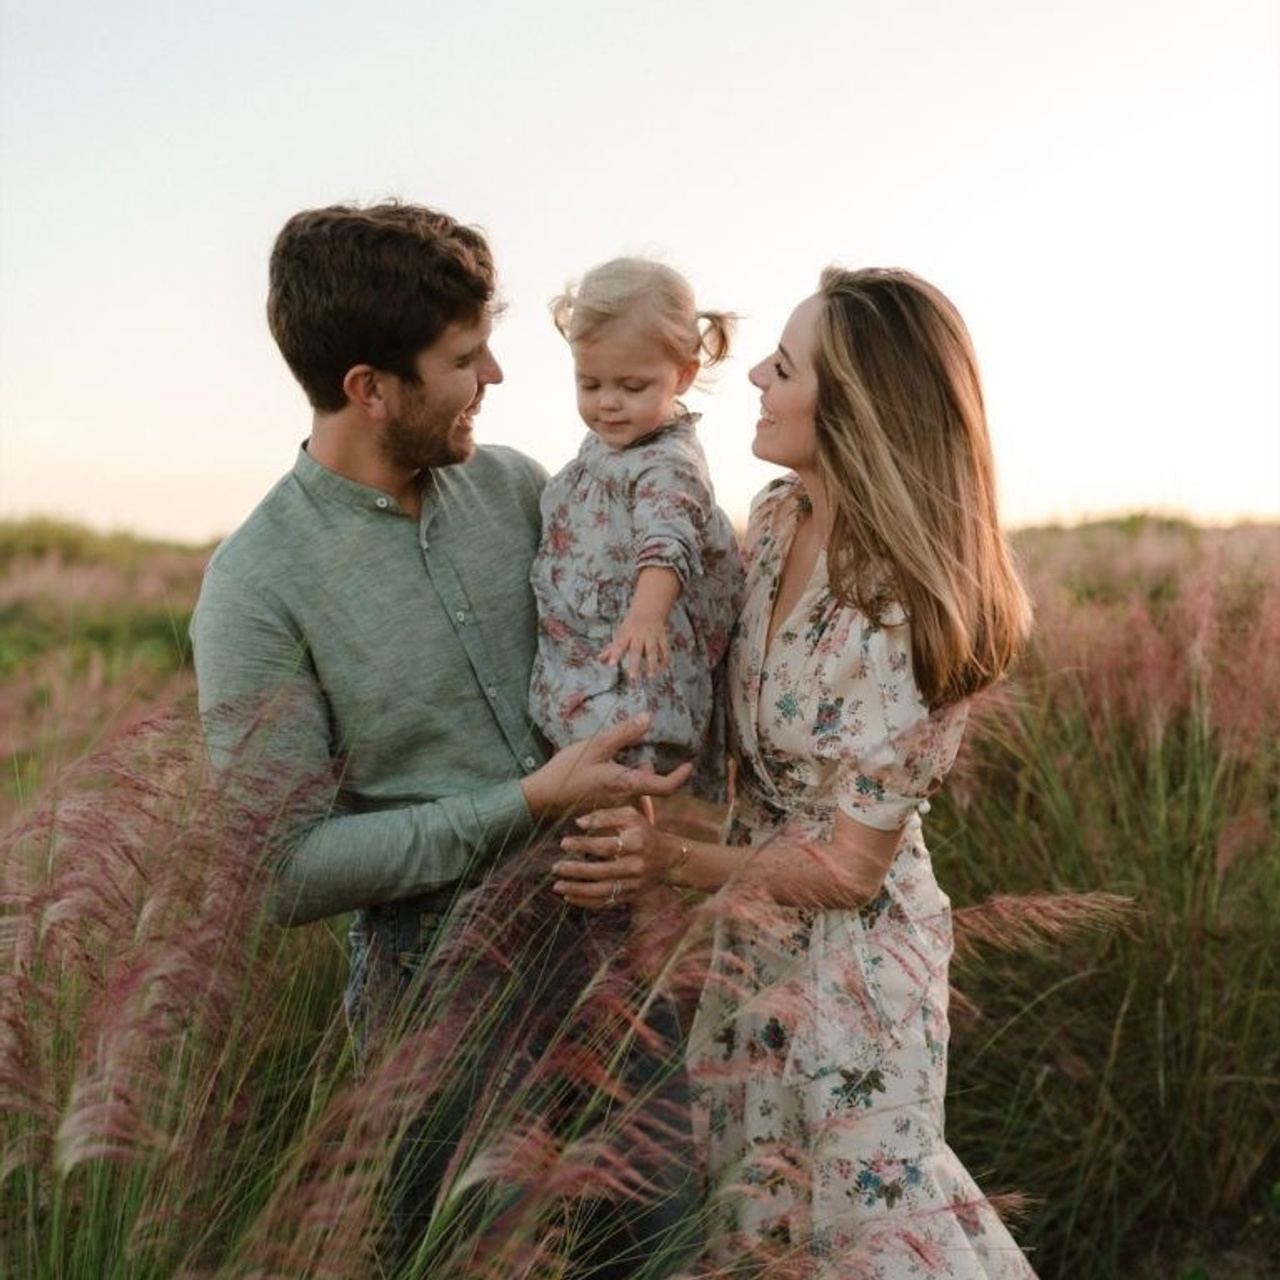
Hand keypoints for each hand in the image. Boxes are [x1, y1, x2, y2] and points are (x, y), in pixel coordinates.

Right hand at [519, 714, 692, 820]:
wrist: (542, 797)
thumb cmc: (568, 771)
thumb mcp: (596, 745)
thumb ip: (624, 733)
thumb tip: (648, 717)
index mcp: (628, 784)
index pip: (665, 787)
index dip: (680, 777)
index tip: (689, 765)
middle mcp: (625, 798)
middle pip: (649, 787)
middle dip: (652, 772)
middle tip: (648, 755)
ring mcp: (613, 804)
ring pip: (635, 790)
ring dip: (637, 776)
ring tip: (630, 758)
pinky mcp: (601, 805)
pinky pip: (621, 795)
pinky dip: (623, 781)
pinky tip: (609, 768)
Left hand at [551, 805, 669, 908]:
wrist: (667, 858)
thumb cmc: (643, 832)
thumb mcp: (630, 816)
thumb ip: (605, 816)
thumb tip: (579, 822)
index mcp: (636, 843)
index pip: (606, 846)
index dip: (584, 844)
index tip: (563, 843)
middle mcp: (636, 866)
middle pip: (602, 872)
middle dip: (576, 871)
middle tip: (555, 867)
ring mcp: (633, 884)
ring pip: (603, 891)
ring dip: (578, 890)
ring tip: (557, 886)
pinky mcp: (630, 896)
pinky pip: (606, 902)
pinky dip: (586, 902)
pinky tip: (568, 897)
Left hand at [598, 613, 669, 679]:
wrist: (649, 609)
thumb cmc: (631, 626)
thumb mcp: (620, 635)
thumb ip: (611, 649)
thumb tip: (599, 659)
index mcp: (626, 634)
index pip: (619, 645)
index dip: (615, 655)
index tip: (611, 665)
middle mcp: (639, 635)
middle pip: (636, 651)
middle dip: (635, 665)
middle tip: (632, 678)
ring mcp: (651, 636)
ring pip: (652, 651)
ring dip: (652, 664)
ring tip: (650, 676)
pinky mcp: (662, 637)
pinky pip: (664, 648)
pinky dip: (665, 658)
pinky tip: (664, 667)